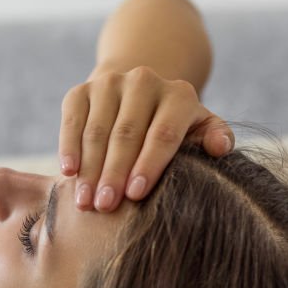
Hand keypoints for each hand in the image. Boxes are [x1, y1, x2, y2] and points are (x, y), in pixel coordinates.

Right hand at [58, 66, 232, 211]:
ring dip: (89, 169)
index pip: (163, 133)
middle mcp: (144, 81)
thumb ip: (214, 138)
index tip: (135, 195)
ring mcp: (110, 83)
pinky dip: (68, 148)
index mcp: (179, 94)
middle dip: (114, 173)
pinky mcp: (81, 90)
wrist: (135, 97)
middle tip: (105, 206)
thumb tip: (220, 148)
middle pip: (126, 133)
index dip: (149, 164)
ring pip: (97, 131)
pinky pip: (72, 121)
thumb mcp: (197, 131)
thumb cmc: (170, 128)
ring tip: (85, 202)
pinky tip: (68, 173)